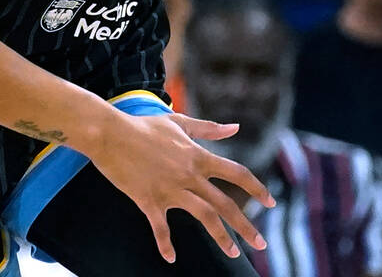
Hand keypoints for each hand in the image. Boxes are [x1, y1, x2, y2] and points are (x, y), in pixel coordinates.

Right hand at [85, 111, 273, 262]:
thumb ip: (209, 129)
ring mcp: (170, 190)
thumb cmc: (144, 126)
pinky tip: (170, 258)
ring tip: (233, 254)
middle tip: (261, 245)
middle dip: (246, 226)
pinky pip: (160, 228)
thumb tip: (235, 128)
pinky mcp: (149, 200)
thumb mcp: (179, 123)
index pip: (236, 174)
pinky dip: (165, 244)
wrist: (111, 134)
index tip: (270, 202)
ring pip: (203, 217)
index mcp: (198, 157)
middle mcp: (189, 175)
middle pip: (225, 204)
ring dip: (220, 237)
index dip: (256, 188)